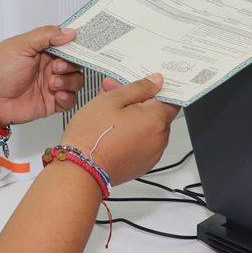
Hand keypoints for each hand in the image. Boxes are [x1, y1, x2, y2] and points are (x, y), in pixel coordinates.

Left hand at [0, 27, 85, 124]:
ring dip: (69, 81)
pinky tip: (57, 94)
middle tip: (56, 67)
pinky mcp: (51, 102)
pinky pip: (71, 100)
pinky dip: (68, 97)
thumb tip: (68, 32)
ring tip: (53, 82)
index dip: (74, 45)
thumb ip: (45, 35)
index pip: (66, 44)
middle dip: (70, 65)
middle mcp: (48, 66)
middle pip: (75, 63)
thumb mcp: (20, 45)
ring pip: (76, 81)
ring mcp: (50, 85)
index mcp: (42, 50)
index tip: (77, 46)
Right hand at [58, 75, 177, 185]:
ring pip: (148, 128)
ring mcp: (151, 154)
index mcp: (156, 120)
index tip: (142, 85)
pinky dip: (132, 135)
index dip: (154, 88)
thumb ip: (139, 88)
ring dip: (133, 118)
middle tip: (114, 94)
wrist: (81, 170)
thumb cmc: (93, 136)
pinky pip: (142, 143)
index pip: (170, 98)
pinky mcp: (141, 165)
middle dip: (138, 102)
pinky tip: (112, 130)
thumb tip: (155, 82)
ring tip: (108, 113)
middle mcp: (159, 139)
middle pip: (156, 113)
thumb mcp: (113, 99)